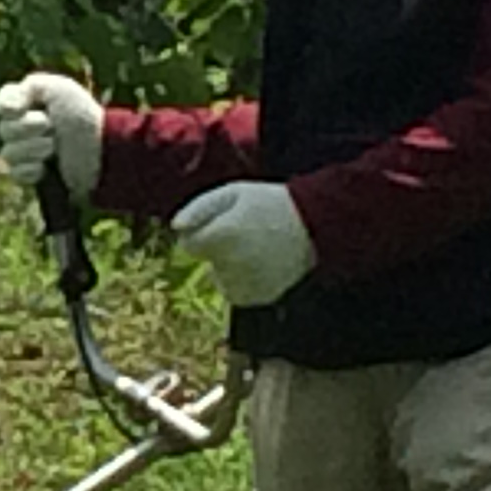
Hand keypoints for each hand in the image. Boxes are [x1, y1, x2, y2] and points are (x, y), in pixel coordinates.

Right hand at [0, 72, 102, 196]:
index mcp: (30, 102)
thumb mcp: (59, 89)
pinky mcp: (33, 174)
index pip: (2, 103)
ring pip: (8, 153)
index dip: (8, 107)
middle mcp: (25, 126)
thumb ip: (29, 87)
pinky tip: (45, 167)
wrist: (101, 151)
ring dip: (32, 149)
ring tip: (53, 147)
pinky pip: (16, 173)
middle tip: (51, 126)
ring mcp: (28, 152)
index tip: (21, 108)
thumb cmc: (82, 116)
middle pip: (4, 130)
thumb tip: (6, 109)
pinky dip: (31, 169)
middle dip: (27, 128)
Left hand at [170, 181, 315, 306]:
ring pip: (219, 279)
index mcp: (223, 235)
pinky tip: (260, 264)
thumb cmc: (270, 203)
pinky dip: (242, 282)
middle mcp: (232, 263)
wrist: (314, 225)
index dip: (202, 232)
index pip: (189, 245)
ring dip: (228, 267)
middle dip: (217, 249)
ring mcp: (247, 283)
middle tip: (245, 233)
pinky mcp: (259, 297)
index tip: (223, 222)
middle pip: (206, 262)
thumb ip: (199, 208)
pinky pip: (237, 292)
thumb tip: (176, 227)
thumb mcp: (233, 193)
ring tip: (255, 248)